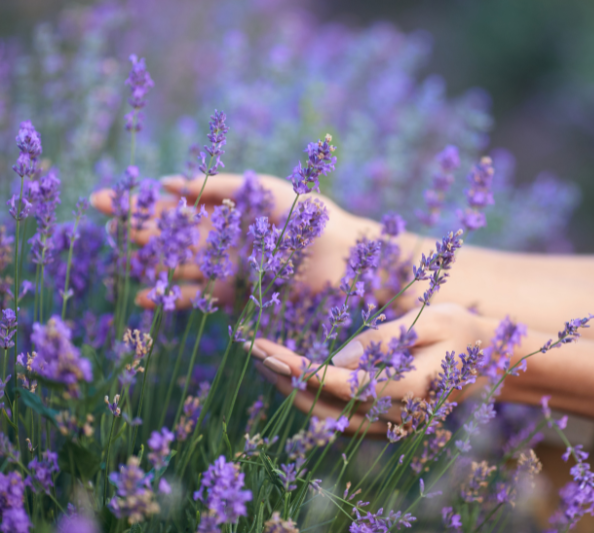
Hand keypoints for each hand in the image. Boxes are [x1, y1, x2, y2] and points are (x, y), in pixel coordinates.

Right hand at [90, 173, 380, 308]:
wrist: (344, 253)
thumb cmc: (310, 214)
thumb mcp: (262, 190)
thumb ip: (217, 187)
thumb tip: (167, 182)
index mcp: (226, 210)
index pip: (174, 204)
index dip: (140, 202)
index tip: (105, 198)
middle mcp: (222, 239)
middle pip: (170, 234)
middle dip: (135, 227)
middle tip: (99, 217)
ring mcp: (227, 267)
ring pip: (179, 266)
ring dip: (150, 264)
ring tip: (120, 263)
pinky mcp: (238, 294)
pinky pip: (200, 297)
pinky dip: (174, 297)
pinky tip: (147, 298)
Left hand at [250, 303, 495, 435]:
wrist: (493, 360)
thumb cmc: (462, 330)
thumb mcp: (429, 320)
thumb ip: (383, 340)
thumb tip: (336, 360)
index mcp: (406, 389)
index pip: (337, 384)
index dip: (296, 368)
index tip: (265, 347)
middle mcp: (395, 415)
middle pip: (324, 406)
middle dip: (283, 378)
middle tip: (252, 348)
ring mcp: (392, 424)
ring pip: (329, 417)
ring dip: (293, 391)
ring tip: (265, 360)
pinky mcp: (389, 422)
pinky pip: (342, 418)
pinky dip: (313, 400)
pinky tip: (295, 378)